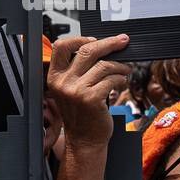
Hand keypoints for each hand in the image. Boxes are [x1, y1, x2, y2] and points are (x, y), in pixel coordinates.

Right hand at [46, 35, 131, 149]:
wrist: (84, 141)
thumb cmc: (81, 114)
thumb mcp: (70, 90)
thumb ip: (78, 70)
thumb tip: (101, 47)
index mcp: (55, 77)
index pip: (61, 46)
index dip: (80, 39)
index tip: (95, 39)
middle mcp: (63, 82)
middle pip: (87, 50)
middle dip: (109, 43)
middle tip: (123, 41)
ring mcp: (76, 91)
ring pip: (104, 65)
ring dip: (120, 65)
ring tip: (125, 70)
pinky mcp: (92, 99)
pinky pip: (112, 79)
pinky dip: (121, 78)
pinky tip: (121, 82)